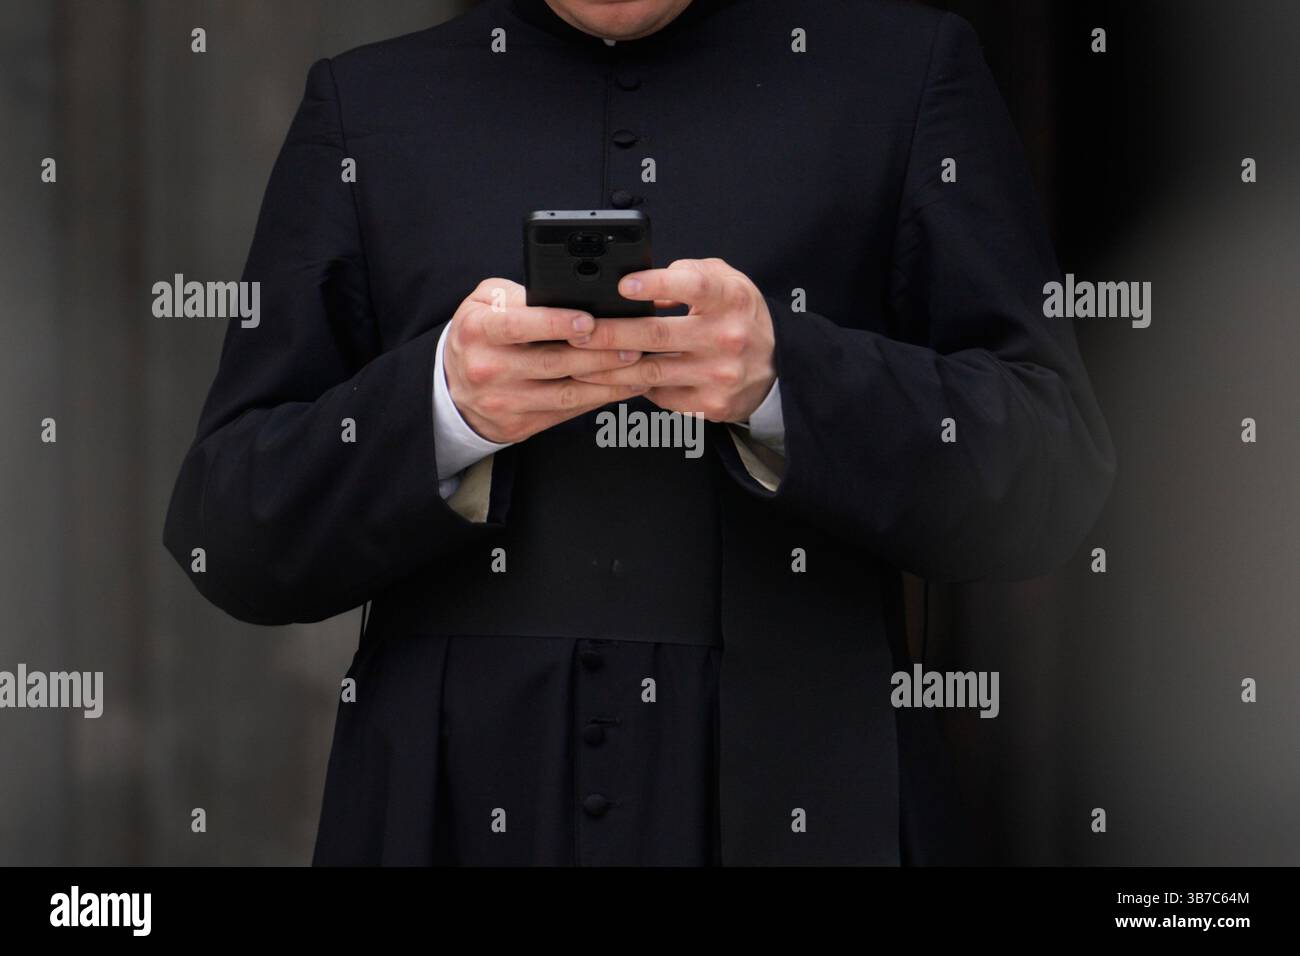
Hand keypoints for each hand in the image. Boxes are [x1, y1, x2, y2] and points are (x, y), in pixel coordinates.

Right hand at [444, 278, 646, 442]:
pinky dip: (598, 400)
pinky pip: (566, 413)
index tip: (589, 320)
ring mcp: (505, 402)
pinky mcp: (520, 426)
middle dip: (599, 354)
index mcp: (478, 331)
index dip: (555, 323)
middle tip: (635, 342)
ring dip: (607, 381)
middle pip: (552, 363)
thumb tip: (564, 293)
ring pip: (565, 394)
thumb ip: (517, 294)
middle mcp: (489, 370)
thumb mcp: (482, 303)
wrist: (451, 392)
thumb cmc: (478, 336)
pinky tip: (622, 387)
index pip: (518, 325)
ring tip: (638, 366)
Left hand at [569, 258, 775, 421]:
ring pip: (650, 373)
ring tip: (578, 360)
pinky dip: (633, 387)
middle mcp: (726, 338)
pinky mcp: (711, 405)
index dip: (655, 285)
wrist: (778, 367)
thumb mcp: (727, 281)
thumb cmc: (739, 317)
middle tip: (577, 330)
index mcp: (730, 299)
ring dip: (608, 368)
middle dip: (609, 332)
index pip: (692, 286)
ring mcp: (718, 376)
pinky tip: (612, 380)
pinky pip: (660, 396)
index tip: (623, 285)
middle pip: (657, 334)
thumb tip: (641, 282)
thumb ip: (688, 273)